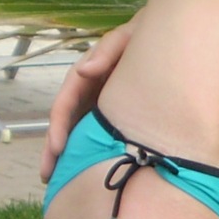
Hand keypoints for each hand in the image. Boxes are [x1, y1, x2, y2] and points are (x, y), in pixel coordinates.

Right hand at [40, 22, 131, 182]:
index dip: (59, 124)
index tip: (57, 148)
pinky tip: (86, 171)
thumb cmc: (145, 37)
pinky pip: (96, 133)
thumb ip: (108, 49)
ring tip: (56, 181)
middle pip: (66, 121)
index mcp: (87, 72)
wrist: (171, 40)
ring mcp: (99, 101)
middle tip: (47, 175)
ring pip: (78, 130)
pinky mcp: (112, 112)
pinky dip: (87, 150)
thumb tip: (84, 69)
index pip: (66, 101)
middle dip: (54, 148)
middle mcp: (88, 89)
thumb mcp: (128, 37)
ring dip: (67, 154)